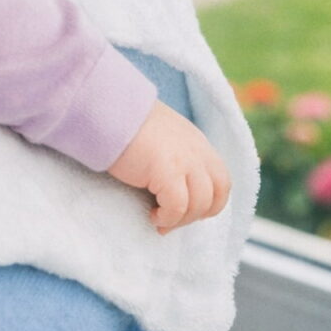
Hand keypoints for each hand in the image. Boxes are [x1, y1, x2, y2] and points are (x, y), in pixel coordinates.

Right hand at [106, 100, 230, 234]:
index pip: (222, 182)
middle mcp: (197, 151)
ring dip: (180, 220)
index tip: (184, 210)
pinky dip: (167, 217)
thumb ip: (176, 155)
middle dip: (196, 215)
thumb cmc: (126, 125)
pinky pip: (177, 206)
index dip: (208, 203)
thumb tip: (174, 184)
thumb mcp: (163, 137)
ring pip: (199, 205)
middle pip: (217, 196)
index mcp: (197, 143)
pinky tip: (152, 215)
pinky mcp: (168, 170)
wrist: (108, 110)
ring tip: (158, 219)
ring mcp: (185, 161)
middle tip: (171, 220)